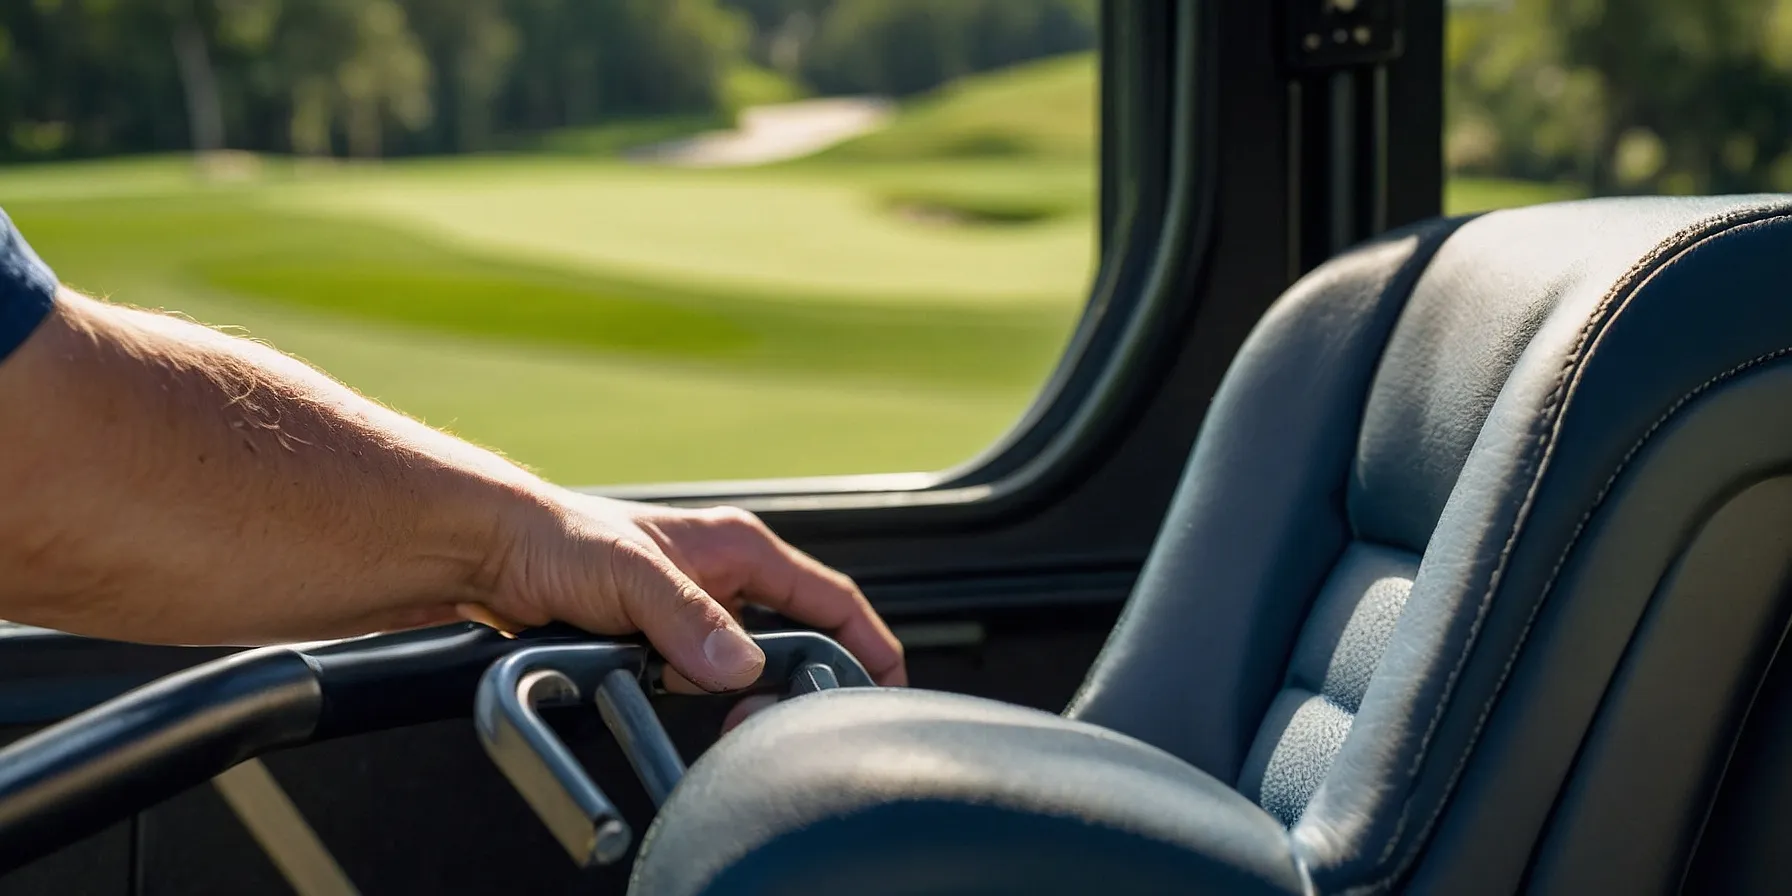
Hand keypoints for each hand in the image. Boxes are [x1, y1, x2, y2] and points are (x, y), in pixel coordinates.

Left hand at [468, 491, 906, 695]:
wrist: (485, 550)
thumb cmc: (553, 537)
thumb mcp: (631, 574)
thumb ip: (688, 619)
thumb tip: (738, 666)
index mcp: (738, 547)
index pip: (832, 599)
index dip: (869, 643)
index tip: (888, 686)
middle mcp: (726, 576)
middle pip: (799, 638)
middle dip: (798, 681)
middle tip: (780, 716)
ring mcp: (695, 609)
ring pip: (750, 665)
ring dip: (739, 692)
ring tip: (719, 707)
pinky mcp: (660, 637)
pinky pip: (704, 677)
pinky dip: (700, 696)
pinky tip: (674, 700)